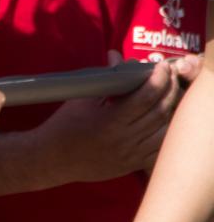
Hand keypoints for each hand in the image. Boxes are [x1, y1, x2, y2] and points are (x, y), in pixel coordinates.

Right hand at [34, 55, 180, 181]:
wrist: (50, 160)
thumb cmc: (62, 126)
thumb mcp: (80, 99)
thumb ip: (103, 79)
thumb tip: (117, 56)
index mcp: (110, 121)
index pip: (146, 96)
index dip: (159, 78)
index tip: (162, 66)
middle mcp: (124, 139)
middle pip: (161, 110)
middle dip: (170, 88)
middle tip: (170, 75)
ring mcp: (130, 155)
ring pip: (165, 130)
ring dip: (171, 110)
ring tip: (170, 95)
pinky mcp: (132, 165)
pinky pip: (160, 149)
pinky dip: (165, 132)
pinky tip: (163, 120)